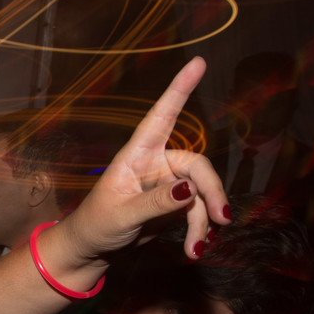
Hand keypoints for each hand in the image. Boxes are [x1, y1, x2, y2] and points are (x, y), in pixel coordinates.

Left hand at [62, 57, 228, 262]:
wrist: (91, 250)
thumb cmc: (96, 225)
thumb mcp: (122, 215)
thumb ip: (156, 203)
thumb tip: (191, 189)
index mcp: (135, 155)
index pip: (160, 117)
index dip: (178, 89)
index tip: (197, 62)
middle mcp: (154, 164)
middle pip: (197, 166)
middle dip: (212, 192)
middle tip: (222, 219)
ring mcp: (167, 184)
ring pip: (201, 194)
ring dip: (205, 221)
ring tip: (199, 248)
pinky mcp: (174, 205)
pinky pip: (198, 212)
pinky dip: (200, 230)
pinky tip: (196, 249)